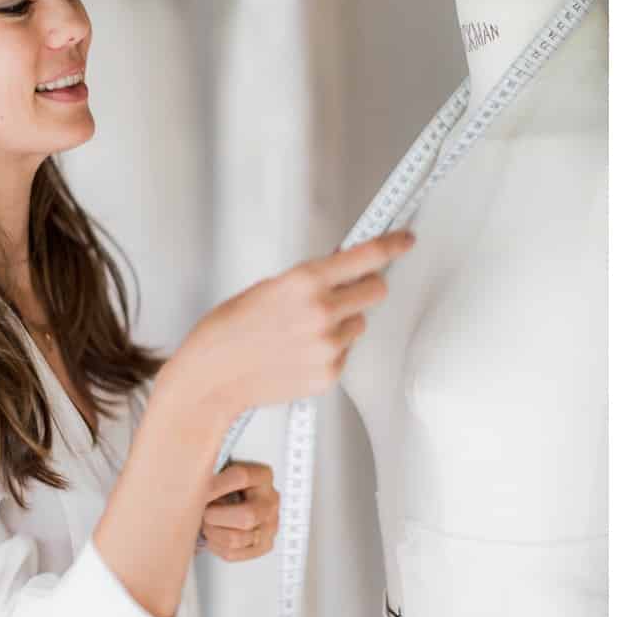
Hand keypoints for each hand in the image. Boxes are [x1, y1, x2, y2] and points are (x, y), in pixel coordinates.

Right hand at [176, 231, 415, 419]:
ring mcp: (328, 346)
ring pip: (359, 323)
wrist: (212, 376)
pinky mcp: (329, 373)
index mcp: (305, 282)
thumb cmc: (230, 330)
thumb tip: (346, 268)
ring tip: (303, 332)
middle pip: (376, 290)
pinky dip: (330, 350)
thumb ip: (311, 279)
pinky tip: (300, 352)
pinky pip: (345, 352)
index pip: (367, 256)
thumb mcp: (269, 287)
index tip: (405, 239)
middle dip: (364, 287)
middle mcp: (322, 312)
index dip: (392, 245)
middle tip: (345, 291)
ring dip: (343, 322)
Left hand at [199, 461, 279, 562]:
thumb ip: (209, 471)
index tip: (197, 490)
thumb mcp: (221, 470)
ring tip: (207, 523)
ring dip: (213, 532)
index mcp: (262, 476)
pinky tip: (214, 534)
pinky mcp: (263, 545)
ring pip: (237, 538)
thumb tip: (190, 476)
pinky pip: (233, 553)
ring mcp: (270, 525)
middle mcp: (270, 501)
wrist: (238, 501)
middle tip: (203, 512)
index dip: (215, 485)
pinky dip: (215, 546)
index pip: (242, 477)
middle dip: (215, 517)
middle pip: (247, 516)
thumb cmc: (226, 485)